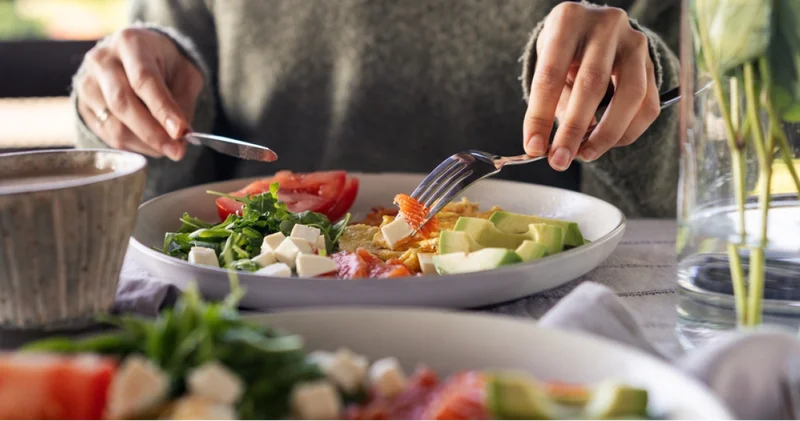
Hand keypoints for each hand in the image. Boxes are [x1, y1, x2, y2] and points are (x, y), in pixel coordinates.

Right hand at [74, 27, 203, 160]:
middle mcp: (102, 60)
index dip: (162, 109)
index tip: (181, 132)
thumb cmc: (164, 65)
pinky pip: (107, 135)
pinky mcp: (82, 105)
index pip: (144, 80)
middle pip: (123, 103)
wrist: (135, 57)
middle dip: (153, 133)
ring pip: (114, 125)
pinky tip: (150, 143)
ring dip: (146, 144)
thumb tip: (180, 135)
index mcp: (130, 43)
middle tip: (178, 151)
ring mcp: (87, 83)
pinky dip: (133, 146)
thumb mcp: (184, 73)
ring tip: (168, 147)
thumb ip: (183, 101)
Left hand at [522, 3, 660, 170]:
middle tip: (559, 159)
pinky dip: (628, 131)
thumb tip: (545, 146)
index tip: (534, 146)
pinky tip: (608, 142)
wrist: (594, 27)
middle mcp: (605, 25)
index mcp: (569, 20)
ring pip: (630, 96)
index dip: (540, 115)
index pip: (550, 74)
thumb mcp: (548, 62)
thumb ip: (550, 100)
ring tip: (585, 154)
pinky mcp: (652, 63)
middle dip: (573, 129)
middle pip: (591, 84)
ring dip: (606, 134)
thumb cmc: (565, 49)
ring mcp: (634, 43)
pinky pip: (647, 105)